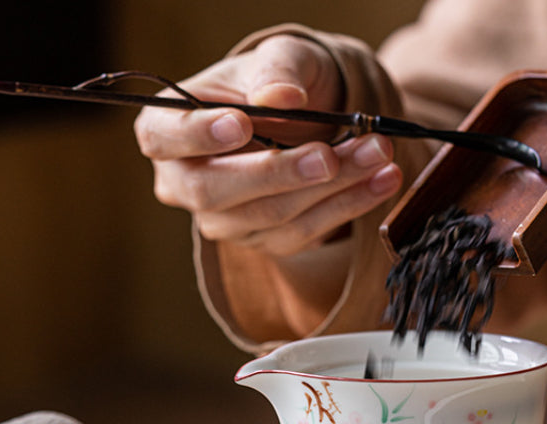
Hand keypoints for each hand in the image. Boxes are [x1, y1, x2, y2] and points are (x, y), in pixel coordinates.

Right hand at [133, 35, 401, 256]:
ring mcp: (224, 221)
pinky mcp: (264, 240)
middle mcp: (185, 184)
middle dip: (279, 173)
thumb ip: (276, 71)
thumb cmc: (274, 82)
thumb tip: (282, 96)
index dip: (198, 135)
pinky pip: (303, 232)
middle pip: (216, 191)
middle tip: (329, 155)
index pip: (164, 138)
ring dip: (329, 188)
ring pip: (269, 215)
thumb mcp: (276, 59)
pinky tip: (381, 180)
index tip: (242, 123)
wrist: (304, 116)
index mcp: (166, 129)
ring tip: (376, 155)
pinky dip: (347, 205)